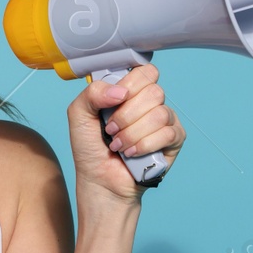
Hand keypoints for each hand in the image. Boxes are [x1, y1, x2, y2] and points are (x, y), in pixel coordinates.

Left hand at [68, 63, 184, 202]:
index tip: (113, 102)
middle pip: (154, 92)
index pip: (145, 72)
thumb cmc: (90, 148)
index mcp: (131, 91)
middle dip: (126, 115)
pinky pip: (168, 133)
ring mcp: (165, 120)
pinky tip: (132, 153)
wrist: (99, 180)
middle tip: (111, 130)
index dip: (130, 85)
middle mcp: (150, 103)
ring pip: (159, 114)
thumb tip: (120, 91)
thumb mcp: (79, 114)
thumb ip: (92, 93)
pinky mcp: (174, 140)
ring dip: (133, 133)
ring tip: (118, 145)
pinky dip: (145, 145)